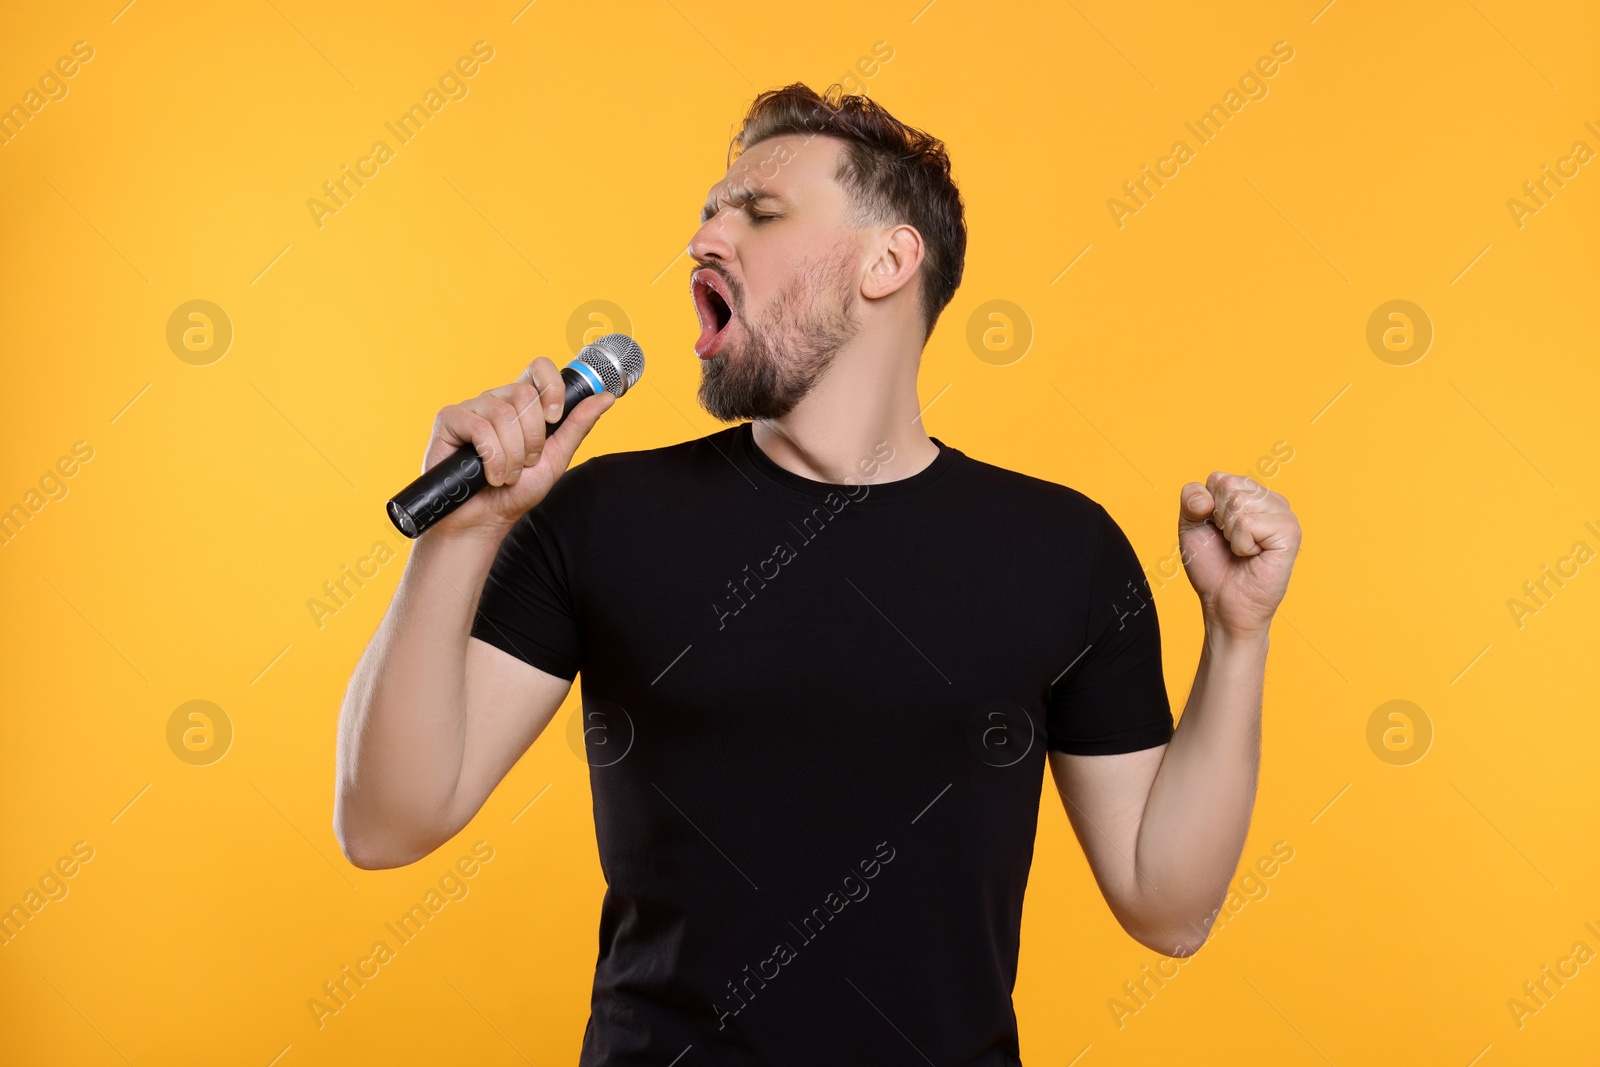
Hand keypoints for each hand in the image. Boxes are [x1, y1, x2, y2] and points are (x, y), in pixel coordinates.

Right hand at [422, 357, 614, 536]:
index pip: (539, 369)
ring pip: (503, 414)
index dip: (551, 387)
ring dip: (512, 456)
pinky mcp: (449, 419)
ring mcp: (472, 408)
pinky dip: (491, 458)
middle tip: (526, 463)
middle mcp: (497, 400)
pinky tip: (489, 475)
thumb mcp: (555, 458)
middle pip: (525, 395)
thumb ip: (577, 426)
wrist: (484, 520)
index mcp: (522, 404)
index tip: (554, 418)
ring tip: (506, 475)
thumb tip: (606, 397)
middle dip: (533, 438)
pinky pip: (479, 428)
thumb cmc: (516, 492)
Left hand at [1177, 472, 1300, 640]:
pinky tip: (1253, 556)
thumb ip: (1191, 500)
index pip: (1218, 478)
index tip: (1217, 531)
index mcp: (1252, 494)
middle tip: (1230, 543)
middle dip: (1218, 519)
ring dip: (1230, 533)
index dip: (1207, 507)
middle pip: (1227, 486)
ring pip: (1238, 502)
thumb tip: (1204, 497)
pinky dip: (1241, 544)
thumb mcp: (1191, 527)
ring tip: (1243, 549)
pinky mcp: (1290, 532)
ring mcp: (1284, 514)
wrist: (1223, 604)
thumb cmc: (1213, 567)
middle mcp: (1271, 500)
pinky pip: (1248, 523)